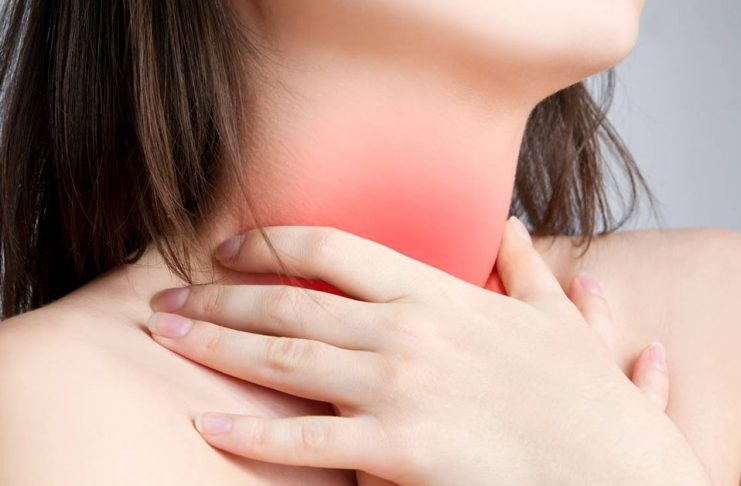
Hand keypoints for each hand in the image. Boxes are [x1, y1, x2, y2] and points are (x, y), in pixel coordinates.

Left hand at [147, 218, 710, 484]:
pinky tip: (205, 420)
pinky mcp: (397, 451)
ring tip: (164, 335)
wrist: (612, 471)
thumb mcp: (558, 318)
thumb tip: (515, 228)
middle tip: (165, 296)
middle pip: (287, 303)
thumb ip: (528, 268)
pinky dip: (249, 430)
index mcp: (437, 293)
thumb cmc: (581, 396)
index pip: (330, 250)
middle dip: (217, 297)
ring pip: (282, 360)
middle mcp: (406, 332)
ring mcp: (397, 390)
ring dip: (214, 345)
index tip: (226, 248)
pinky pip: (304, 441)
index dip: (268, 242)